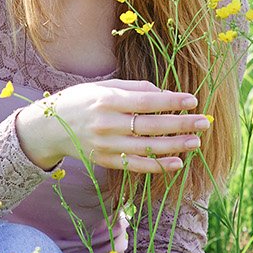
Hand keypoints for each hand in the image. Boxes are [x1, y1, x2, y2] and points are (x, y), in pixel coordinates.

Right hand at [18, 79, 208, 173]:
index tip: (193, 101)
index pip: (147, 101)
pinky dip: (157, 166)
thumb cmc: (80, 101)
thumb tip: (164, 94)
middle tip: (204, 122)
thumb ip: (134, 88)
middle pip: (151, 126)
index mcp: (108, 100)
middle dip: (180, 124)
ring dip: (174, 146)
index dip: (172, 101)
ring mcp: (106, 145)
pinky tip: (177, 162)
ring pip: (147, 148)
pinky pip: (136, 165)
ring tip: (195, 142)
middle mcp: (107, 124)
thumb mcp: (103, 87)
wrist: (49, 127)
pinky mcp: (105, 161)